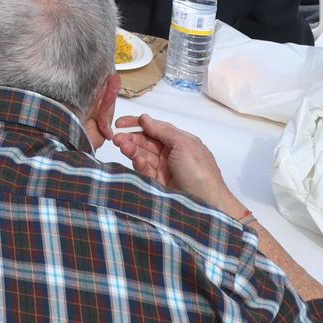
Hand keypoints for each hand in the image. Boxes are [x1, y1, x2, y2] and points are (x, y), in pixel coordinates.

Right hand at [111, 114, 244, 218]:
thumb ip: (163, 130)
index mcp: (179, 141)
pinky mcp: (157, 183)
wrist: (206, 204)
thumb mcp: (184, 144)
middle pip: (146, 141)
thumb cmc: (199, 171)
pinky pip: (144, 170)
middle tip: (116, 138)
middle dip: (131, 137)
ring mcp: (164, 168)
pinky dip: (138, 163)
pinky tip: (135, 159)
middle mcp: (171, 153)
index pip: (155, 128)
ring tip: (122, 146)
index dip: (137, 124)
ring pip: (142, 155)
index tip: (119, 123)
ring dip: (131, 149)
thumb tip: (145, 118)